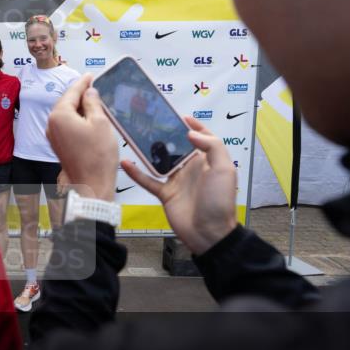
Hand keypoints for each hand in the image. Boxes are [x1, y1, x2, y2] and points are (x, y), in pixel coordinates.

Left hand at [46, 74, 117, 201]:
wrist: (92, 185)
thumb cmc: (97, 157)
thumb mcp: (100, 122)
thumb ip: (93, 103)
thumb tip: (89, 93)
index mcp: (59, 115)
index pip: (72, 92)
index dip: (84, 82)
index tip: (90, 75)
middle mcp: (52, 125)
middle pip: (67, 102)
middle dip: (81, 95)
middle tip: (94, 87)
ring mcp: (54, 137)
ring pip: (67, 115)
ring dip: (80, 108)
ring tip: (96, 103)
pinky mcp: (59, 146)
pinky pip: (67, 126)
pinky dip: (78, 120)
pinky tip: (90, 120)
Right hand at [121, 117, 237, 253]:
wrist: (209, 233)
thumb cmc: (219, 201)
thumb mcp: (223, 169)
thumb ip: (212, 146)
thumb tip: (190, 134)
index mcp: (207, 161)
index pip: (202, 138)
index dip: (194, 127)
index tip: (181, 117)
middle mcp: (191, 168)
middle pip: (176, 147)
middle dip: (166, 134)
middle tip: (151, 122)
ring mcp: (177, 180)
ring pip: (159, 161)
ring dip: (148, 150)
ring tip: (136, 136)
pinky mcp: (165, 193)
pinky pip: (148, 180)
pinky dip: (136, 173)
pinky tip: (125, 162)